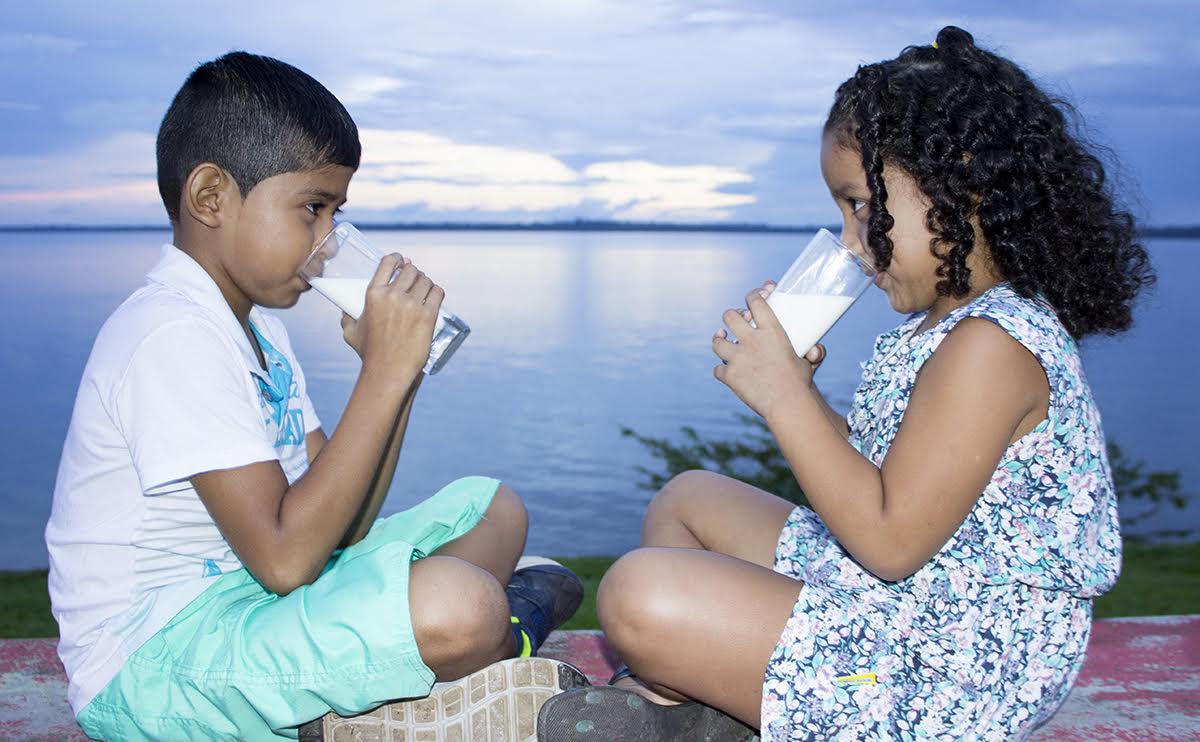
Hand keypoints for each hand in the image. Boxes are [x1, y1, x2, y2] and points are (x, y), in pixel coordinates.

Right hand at [341, 254, 444, 380]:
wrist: (388, 370)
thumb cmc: (369, 353)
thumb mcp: (351, 332)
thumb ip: (347, 317)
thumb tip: (345, 309)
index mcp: (374, 294)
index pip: (389, 262)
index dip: (398, 258)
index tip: (403, 261)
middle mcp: (393, 295)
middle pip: (411, 270)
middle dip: (414, 273)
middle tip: (415, 282)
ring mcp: (412, 305)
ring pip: (426, 280)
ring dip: (426, 283)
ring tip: (425, 290)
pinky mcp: (428, 316)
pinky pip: (437, 293)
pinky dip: (436, 292)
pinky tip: (434, 295)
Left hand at [712, 280, 813, 418]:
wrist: (788, 404)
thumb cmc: (800, 383)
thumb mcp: (808, 363)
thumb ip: (812, 353)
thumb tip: (817, 349)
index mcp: (771, 332)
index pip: (756, 303)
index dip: (752, 296)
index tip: (752, 296)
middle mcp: (751, 341)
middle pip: (729, 316)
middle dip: (730, 316)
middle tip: (734, 320)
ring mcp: (738, 358)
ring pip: (717, 342)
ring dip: (719, 340)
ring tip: (722, 339)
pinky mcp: (730, 376)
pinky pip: (717, 370)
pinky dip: (722, 371)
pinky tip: (727, 371)